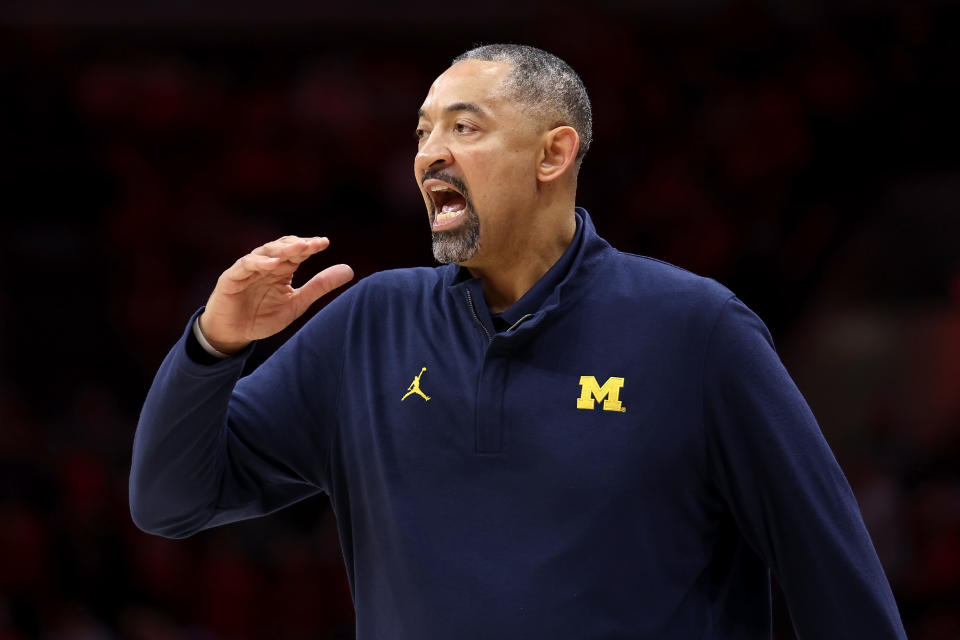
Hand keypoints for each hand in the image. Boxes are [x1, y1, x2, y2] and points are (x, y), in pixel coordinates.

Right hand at [197, 236, 353, 354]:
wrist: (233, 334)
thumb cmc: (262, 317)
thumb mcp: (296, 303)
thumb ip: (319, 286)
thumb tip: (349, 270)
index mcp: (281, 269)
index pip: (297, 252)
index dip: (310, 246)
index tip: (325, 243)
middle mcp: (265, 265)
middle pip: (282, 248)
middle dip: (299, 245)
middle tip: (315, 244)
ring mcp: (247, 270)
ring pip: (264, 252)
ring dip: (281, 249)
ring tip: (299, 247)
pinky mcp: (231, 278)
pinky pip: (245, 266)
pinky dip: (259, 263)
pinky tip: (274, 264)